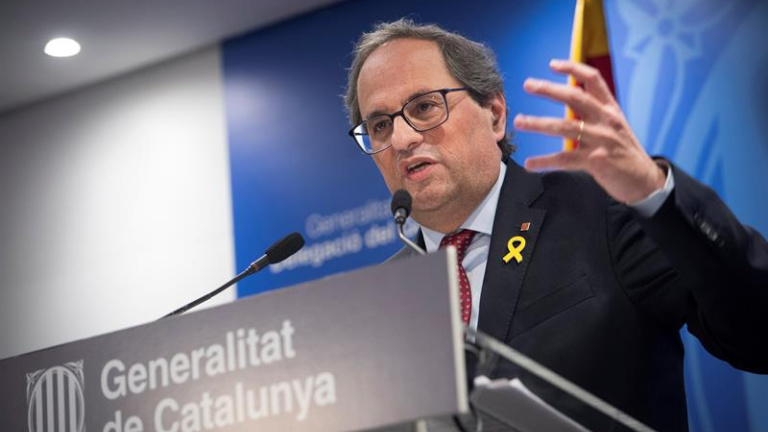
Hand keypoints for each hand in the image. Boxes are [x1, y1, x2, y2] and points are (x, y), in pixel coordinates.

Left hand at [514, 59, 665, 203]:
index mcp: (610, 109)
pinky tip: (530, 164)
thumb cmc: (624, 153)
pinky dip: (545, 161)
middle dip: (548, 89)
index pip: (593, 79)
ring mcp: (601, 140)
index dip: (573, 69)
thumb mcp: (614, 126)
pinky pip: (564, 159)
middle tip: (528, 84)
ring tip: (519, 121)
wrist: (645, 181)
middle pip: (574, 97)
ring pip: (564, 127)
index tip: (552, 64)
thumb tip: (569, 99)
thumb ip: (594, 113)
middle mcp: (606, 120)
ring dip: (538, 123)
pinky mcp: (596, 161)